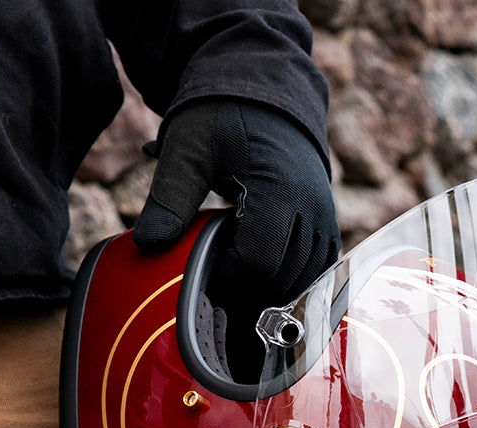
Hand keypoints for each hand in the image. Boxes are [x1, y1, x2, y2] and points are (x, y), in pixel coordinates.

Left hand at [133, 99, 339, 303]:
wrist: (264, 90)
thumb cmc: (224, 116)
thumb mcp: (188, 149)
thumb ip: (169, 198)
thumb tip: (148, 244)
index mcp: (280, 191)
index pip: (259, 264)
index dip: (228, 276)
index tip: (207, 265)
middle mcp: (313, 207)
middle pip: (283, 279)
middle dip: (249, 285)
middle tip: (219, 271)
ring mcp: (325, 216)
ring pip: (304, 280)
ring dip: (271, 286)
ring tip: (239, 268)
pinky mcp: (328, 221)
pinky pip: (319, 269)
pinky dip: (293, 278)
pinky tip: (265, 269)